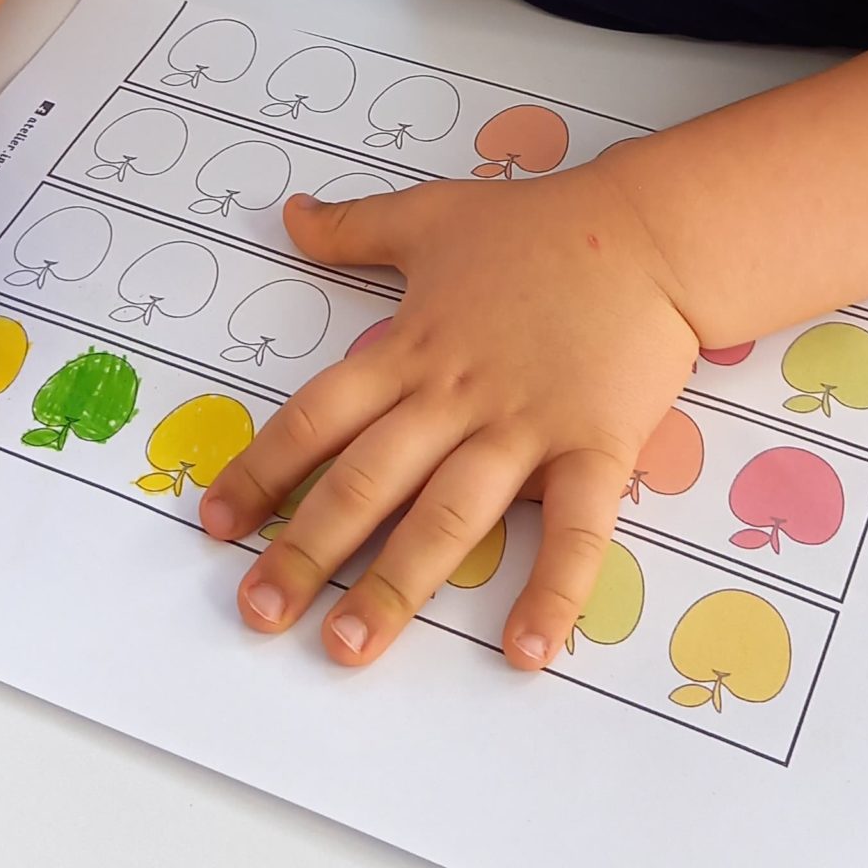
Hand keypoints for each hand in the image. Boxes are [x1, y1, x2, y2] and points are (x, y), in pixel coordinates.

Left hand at [198, 158, 699, 670]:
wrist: (650, 230)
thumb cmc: (543, 225)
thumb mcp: (434, 214)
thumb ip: (356, 227)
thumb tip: (288, 215)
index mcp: (411, 348)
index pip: (318, 418)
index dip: (264, 471)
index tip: (218, 525)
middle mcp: (455, 397)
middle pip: (367, 481)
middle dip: (306, 549)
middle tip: (258, 612)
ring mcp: (524, 427)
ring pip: (448, 516)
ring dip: (396, 586)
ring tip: (348, 647)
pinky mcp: (595, 447)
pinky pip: (574, 529)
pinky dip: (551, 591)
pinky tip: (525, 653)